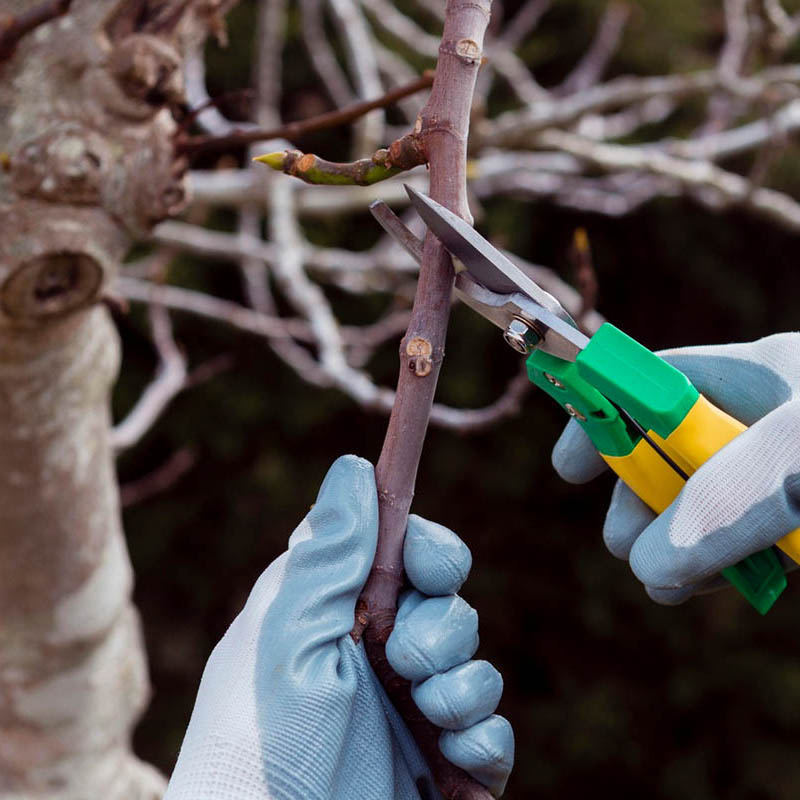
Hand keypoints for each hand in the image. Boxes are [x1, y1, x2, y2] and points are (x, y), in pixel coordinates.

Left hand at [164, 456, 512, 799]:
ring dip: (461, 683)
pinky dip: (483, 735)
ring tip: (425, 713)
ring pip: (475, 662)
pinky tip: (454, 753)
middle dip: (441, 625)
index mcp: (334, 615)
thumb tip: (353, 468)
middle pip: (447, 602)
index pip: (402, 551)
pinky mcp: (444, 767)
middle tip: (404, 658)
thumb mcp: (287, 637)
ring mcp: (411, 712)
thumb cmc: (261, 747)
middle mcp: (375, 656)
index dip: (426, 549)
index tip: (426, 566)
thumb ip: (327, 554)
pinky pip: (493, 729)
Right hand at [551, 333, 799, 604]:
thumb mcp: (797, 453)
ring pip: (697, 506)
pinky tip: (694, 587)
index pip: (653, 383)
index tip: (568, 470)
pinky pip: (736, 546)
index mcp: (759, 377)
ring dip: (666, 544)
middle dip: (634, 499)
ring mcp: (777, 477)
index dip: (600, 417)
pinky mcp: (797, 526)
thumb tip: (646, 563)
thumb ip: (723, 496)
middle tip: (623, 543)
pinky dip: (708, 569)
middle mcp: (760, 424)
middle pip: (665, 453)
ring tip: (658, 582)